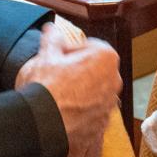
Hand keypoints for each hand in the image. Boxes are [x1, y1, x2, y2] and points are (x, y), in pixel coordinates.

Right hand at [16, 22, 119, 156]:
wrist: (43, 127)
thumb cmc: (46, 87)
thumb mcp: (45, 56)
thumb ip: (52, 39)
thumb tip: (52, 29)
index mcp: (105, 58)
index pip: (89, 47)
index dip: (70, 51)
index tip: (56, 57)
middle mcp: (113, 82)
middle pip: (93, 70)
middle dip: (77, 71)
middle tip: (54, 75)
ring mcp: (109, 106)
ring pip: (93, 93)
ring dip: (78, 92)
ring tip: (55, 96)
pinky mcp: (101, 126)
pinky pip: (91, 113)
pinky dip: (79, 112)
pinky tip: (60, 112)